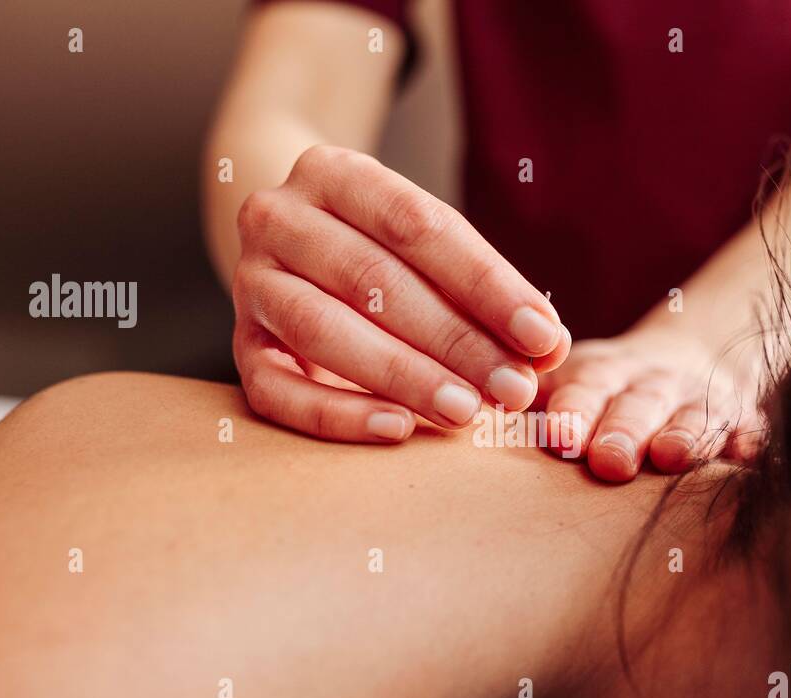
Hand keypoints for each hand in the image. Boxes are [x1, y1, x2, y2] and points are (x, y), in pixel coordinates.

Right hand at [231, 144, 569, 441]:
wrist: (291, 251)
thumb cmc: (383, 253)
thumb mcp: (430, 252)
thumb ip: (485, 295)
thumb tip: (549, 346)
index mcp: (333, 173)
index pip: (418, 225)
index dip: (486, 284)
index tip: (542, 335)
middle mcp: (278, 218)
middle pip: (372, 279)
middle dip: (455, 339)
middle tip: (514, 388)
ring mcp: (251, 284)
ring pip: (322, 331)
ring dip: (403, 376)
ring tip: (466, 411)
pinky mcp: (241, 347)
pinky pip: (278, 391)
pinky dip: (339, 416)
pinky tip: (398, 430)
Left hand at [535, 328, 756, 481]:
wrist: (686, 363)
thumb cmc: (603, 392)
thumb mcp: (570, 385)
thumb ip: (533, 405)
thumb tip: (469, 418)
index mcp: (603, 372)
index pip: (588, 386)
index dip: (576, 408)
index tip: (560, 436)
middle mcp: (652, 381)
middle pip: (639, 403)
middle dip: (625, 429)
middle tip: (607, 462)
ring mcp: (701, 399)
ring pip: (695, 414)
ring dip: (685, 435)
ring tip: (671, 459)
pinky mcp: (743, 419)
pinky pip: (750, 428)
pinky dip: (750, 441)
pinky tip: (749, 457)